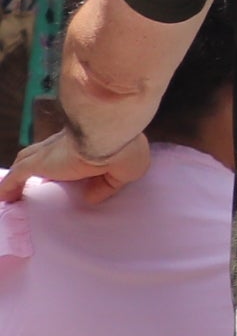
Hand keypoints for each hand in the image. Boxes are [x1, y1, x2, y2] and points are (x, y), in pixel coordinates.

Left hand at [1, 125, 146, 205]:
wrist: (111, 138)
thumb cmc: (125, 151)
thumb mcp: (124, 174)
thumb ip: (106, 186)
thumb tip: (90, 197)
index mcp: (88, 143)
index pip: (69, 151)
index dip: (64, 163)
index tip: (63, 177)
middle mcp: (65, 143)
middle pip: (42, 152)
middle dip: (36, 164)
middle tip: (31, 182)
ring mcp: (50, 151)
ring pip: (27, 160)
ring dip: (18, 175)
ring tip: (11, 192)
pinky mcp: (40, 161)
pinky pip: (17, 174)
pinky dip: (8, 185)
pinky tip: (4, 198)